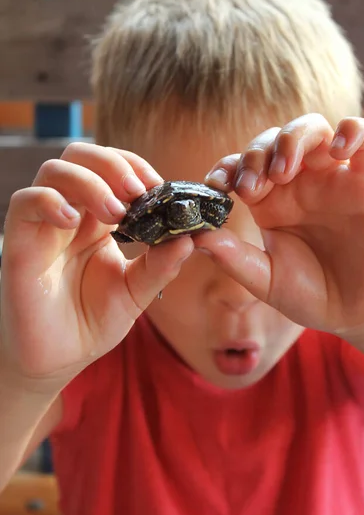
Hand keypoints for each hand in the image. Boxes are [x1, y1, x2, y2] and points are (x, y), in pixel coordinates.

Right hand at [0, 143, 192, 388]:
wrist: (59, 359)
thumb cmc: (93, 322)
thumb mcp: (136, 292)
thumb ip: (161, 265)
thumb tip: (191, 237)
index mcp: (98, 220)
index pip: (111, 168)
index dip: (135, 166)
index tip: (159, 187)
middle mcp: (71, 215)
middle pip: (81, 155)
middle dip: (113, 164)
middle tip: (138, 192)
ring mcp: (44, 226)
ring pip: (55, 171)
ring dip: (90, 182)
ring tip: (115, 214)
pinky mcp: (20, 243)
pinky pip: (24, 202)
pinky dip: (49, 201)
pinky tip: (71, 223)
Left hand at [197, 114, 363, 335]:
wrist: (356, 313)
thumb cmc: (311, 297)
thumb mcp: (265, 280)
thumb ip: (233, 257)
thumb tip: (195, 236)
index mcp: (269, 204)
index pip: (242, 167)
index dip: (226, 168)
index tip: (216, 185)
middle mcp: (298, 186)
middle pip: (271, 141)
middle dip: (255, 155)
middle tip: (250, 186)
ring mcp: (332, 180)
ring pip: (312, 130)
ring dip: (291, 139)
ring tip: (283, 170)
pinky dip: (352, 131)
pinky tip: (337, 149)